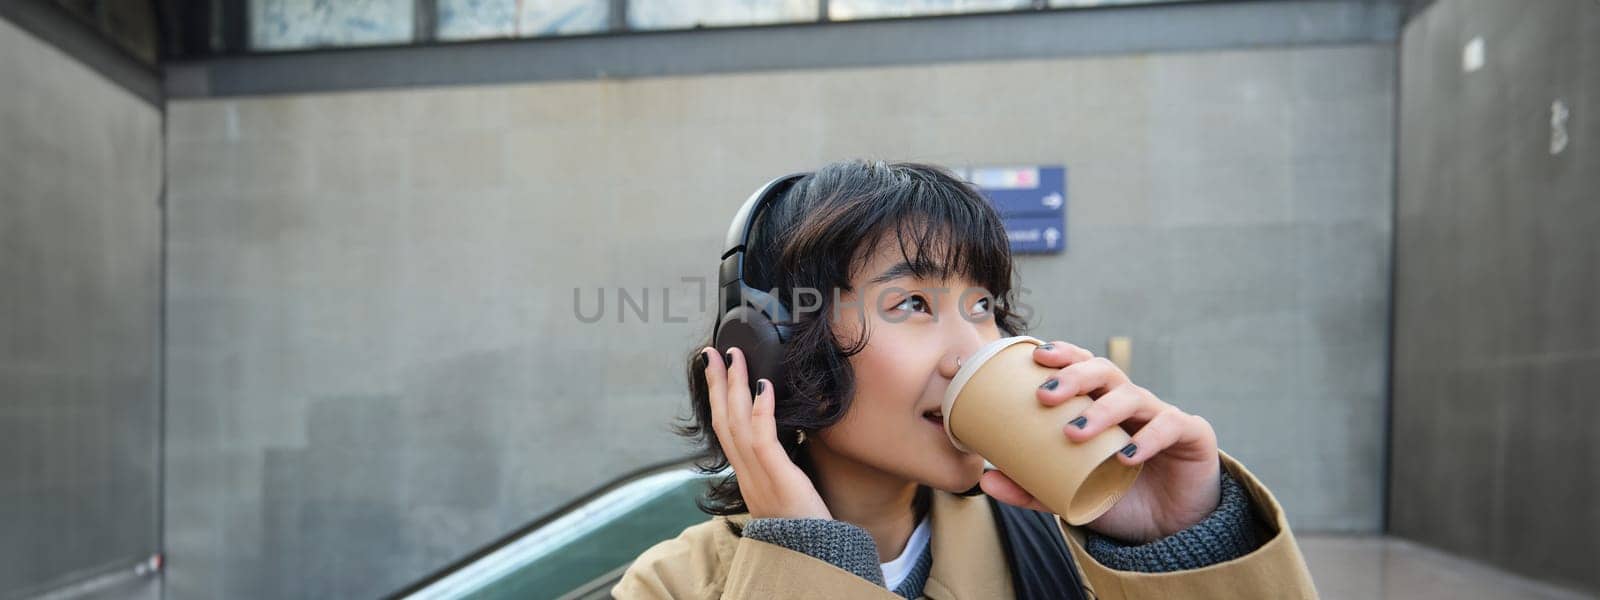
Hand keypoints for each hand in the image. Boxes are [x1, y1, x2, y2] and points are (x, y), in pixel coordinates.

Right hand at [703, 346, 831, 519]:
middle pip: (722, 420)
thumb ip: (781, 465)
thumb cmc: (807, 525)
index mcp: (746, 476)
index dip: (717, 399)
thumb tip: (790, 436)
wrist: (814, 555)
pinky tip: (762, 385)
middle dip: (716, 383)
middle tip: (712, 351)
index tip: (716, 371)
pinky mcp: (776, 477)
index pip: (725, 430)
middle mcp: (745, 474)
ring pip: (736, 422)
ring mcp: (757, 476)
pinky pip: (762, 437)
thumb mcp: (787, 489)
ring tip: (734, 355)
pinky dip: (760, 409)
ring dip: (733, 385)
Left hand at [978, 341, 1221, 542]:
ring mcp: (1160, 415)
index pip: (1081, 366)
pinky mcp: (1190, 436)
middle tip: (1044, 395)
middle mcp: (1130, 402)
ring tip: (1073, 431)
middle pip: (1103, 371)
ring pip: (1132, 396)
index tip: (1035, 356)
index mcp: (1101, 403)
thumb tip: (986, 482)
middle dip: (1074, 375)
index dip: (1062, 354)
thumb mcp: (1069, 494)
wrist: (1172, 529)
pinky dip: (1148, 438)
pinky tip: (1127, 454)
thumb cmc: (1119, 496)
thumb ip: (1031, 488)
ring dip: (1101, 410)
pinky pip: (1170, 427)